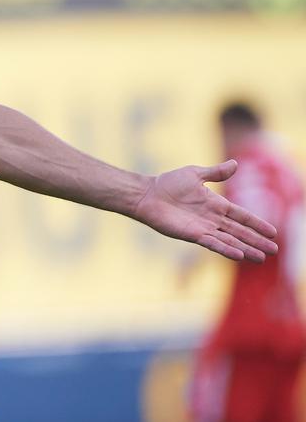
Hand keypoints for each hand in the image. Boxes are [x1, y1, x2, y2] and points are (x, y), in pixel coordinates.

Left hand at [134, 161, 277, 261]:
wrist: (148, 194)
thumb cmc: (168, 183)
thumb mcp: (195, 174)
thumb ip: (216, 172)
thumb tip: (235, 163)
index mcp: (216, 204)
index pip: (242, 216)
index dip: (257, 223)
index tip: (273, 232)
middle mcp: (213, 218)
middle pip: (240, 231)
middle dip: (256, 240)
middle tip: (274, 250)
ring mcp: (204, 228)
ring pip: (230, 240)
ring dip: (246, 248)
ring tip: (261, 258)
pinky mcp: (192, 235)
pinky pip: (213, 243)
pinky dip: (226, 249)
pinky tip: (239, 255)